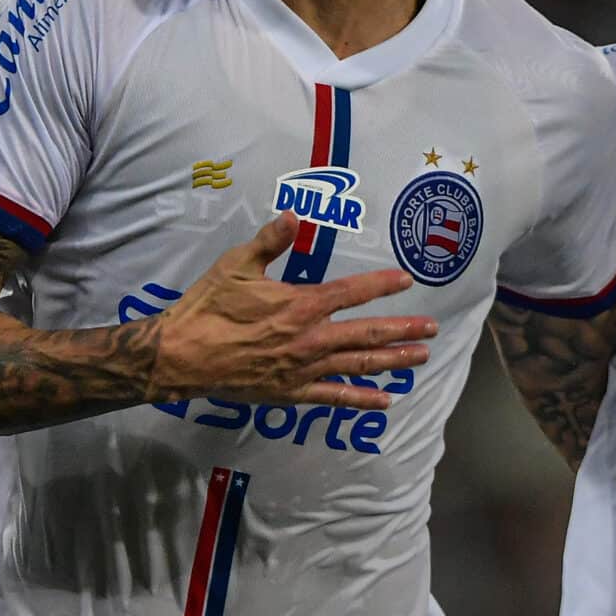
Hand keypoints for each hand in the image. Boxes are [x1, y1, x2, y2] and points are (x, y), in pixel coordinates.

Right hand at [150, 212, 434, 408]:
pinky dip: (361, 399)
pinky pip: (334, 398)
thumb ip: (270, 241)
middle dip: (403, 330)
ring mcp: (304, 369)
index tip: (406, 280)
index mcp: (301, 304)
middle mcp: (311, 339)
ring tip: (421, 358)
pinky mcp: (292, 393)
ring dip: (394, 362)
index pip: (353, 292)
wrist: (182, 356)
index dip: (382, 285)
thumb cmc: (208, 307)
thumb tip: (295, 215)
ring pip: (359, 365)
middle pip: (368, 333)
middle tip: (432, 329)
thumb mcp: (237, 264)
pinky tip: (385, 401)